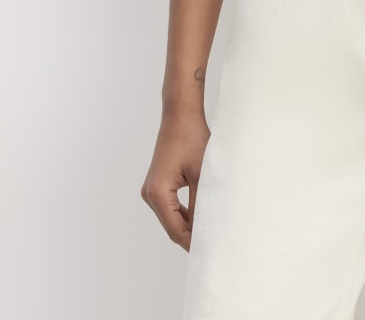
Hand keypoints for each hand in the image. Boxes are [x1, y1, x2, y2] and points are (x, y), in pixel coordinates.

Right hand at [141, 112, 210, 250]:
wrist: (180, 115)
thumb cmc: (192, 138)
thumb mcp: (203, 173)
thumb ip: (203, 203)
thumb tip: (208, 229)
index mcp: (158, 193)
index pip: (176, 229)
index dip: (193, 243)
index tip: (211, 251)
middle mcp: (149, 194)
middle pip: (172, 226)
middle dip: (191, 236)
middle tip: (214, 244)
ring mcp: (151, 190)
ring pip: (172, 218)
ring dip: (189, 225)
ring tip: (211, 232)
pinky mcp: (156, 185)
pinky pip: (171, 207)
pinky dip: (185, 214)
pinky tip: (202, 216)